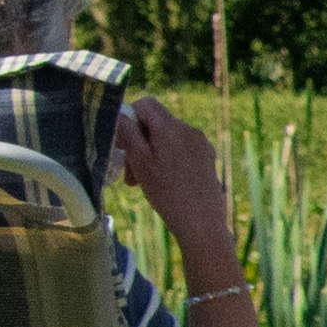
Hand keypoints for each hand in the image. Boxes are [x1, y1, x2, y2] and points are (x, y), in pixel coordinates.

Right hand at [113, 94, 237, 275]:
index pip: (146, 104)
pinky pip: (180, 150)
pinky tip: (162, 184)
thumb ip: (128, 133)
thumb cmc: (167, 193)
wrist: (201, 223)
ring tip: (141, 183)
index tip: (122, 143)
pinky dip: (166, 162)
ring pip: (166, 140)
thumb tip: (120, 113)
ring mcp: (200, 144)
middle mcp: (189, 130)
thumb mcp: (140, 162)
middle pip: (155, 124)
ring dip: (149, 156)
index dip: (130, 118)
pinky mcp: (206, 157)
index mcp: (172, 127)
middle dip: (138, 144)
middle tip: (129, 174)